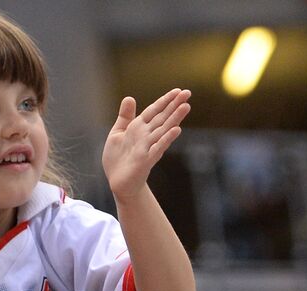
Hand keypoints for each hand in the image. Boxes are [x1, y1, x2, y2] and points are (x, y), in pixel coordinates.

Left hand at [102, 89, 190, 203]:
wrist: (118, 183)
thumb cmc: (118, 159)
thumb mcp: (117, 133)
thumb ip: (125, 117)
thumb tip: (130, 97)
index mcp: (139, 128)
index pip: (155, 111)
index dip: (165, 101)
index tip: (178, 91)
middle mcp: (147, 136)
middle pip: (163, 118)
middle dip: (174, 106)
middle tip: (188, 93)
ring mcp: (148, 148)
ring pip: (163, 130)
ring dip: (175, 119)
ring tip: (186, 106)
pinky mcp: (146, 161)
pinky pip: (157, 148)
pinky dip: (166, 139)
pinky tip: (176, 130)